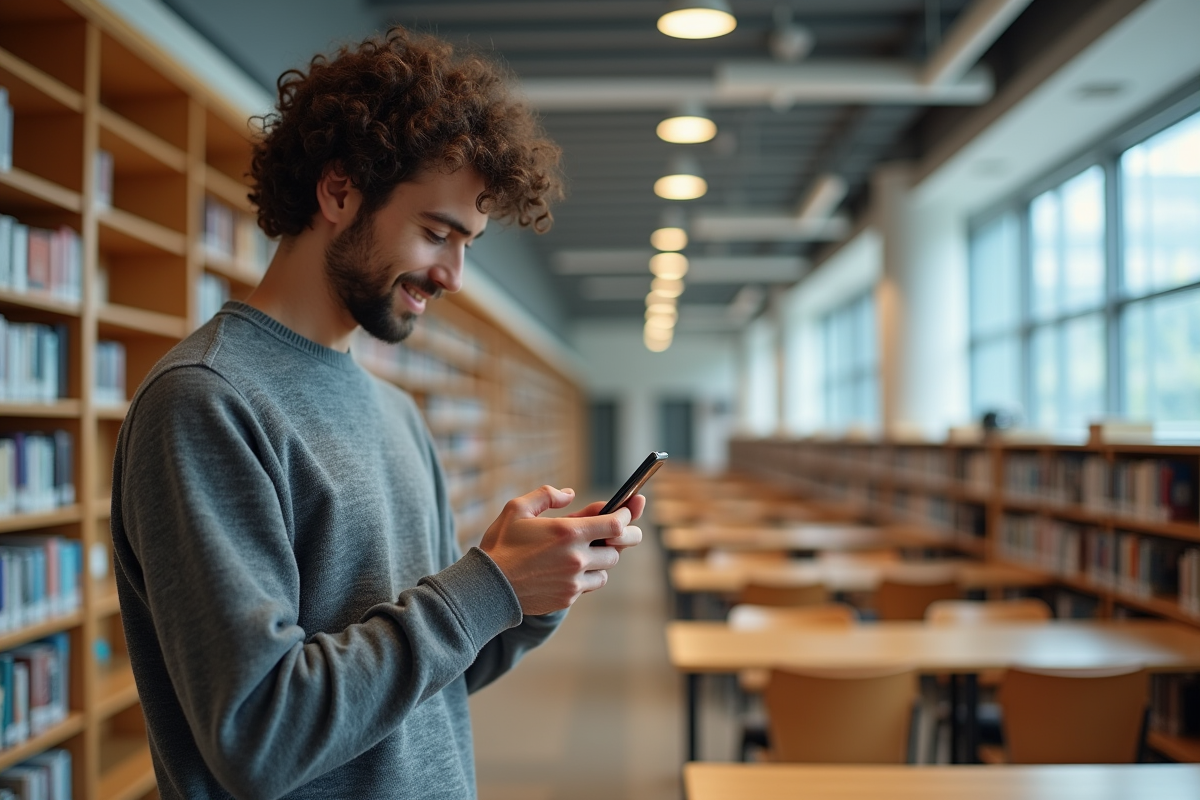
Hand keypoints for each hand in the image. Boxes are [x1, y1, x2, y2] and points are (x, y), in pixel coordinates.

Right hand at [479, 486, 643, 615]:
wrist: (488, 587)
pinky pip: (590, 584)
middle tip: (627, 531)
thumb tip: (570, 494)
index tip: (628, 508)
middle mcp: (576, 557)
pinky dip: (588, 575)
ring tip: (593, 549)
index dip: (627, 514)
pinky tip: (576, 567)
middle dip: (626, 537)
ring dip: (603, 558)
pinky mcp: (568, 597)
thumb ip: (547, 495)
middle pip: (618, 547)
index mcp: (568, 532)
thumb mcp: (517, 508)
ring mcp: (574, 580)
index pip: (616, 523)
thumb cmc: (501, 544)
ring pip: (606, 569)